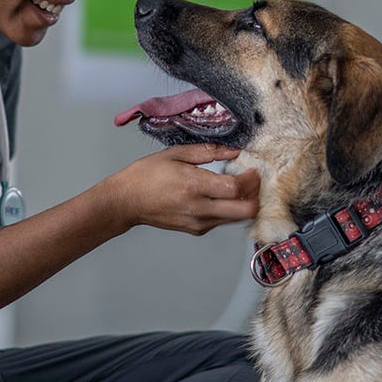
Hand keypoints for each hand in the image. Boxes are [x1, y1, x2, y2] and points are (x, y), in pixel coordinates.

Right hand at [103, 144, 259, 235]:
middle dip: (254, 195)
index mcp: (194, 185)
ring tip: (238, 186)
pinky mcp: (197, 230)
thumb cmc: (146, 176)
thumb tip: (233, 151)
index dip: (250, 179)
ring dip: (244, 203)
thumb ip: (208, 152)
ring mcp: (199, 222)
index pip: (236, 188)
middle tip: (252, 181)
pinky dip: (229, 209)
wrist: (126, 202)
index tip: (252, 169)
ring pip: (237, 218)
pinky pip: (223, 221)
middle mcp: (199, 208)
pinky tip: (222, 196)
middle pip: (244, 210)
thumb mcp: (175, 154)